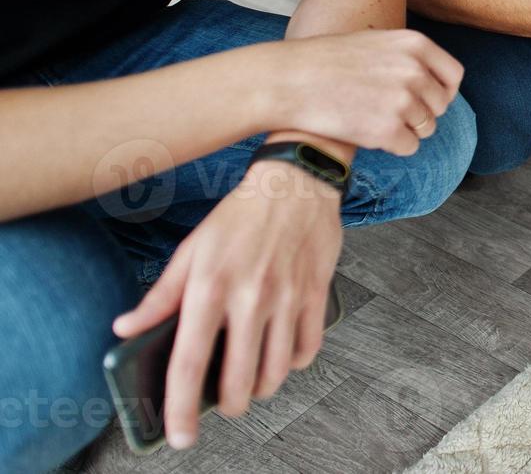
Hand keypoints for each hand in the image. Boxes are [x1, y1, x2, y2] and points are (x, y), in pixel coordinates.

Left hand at [112, 163, 341, 449]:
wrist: (295, 184)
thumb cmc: (239, 217)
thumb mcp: (190, 250)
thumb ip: (159, 296)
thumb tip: (126, 329)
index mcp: (209, 288)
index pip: (189, 362)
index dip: (180, 407)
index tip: (179, 436)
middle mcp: (249, 298)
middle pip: (237, 379)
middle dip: (227, 406)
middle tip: (221, 404)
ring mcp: (286, 298)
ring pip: (275, 372)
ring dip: (260, 388)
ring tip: (251, 381)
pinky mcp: (315, 294)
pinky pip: (307, 349)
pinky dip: (293, 364)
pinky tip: (282, 356)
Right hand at [261, 30, 463, 156]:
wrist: (286, 81)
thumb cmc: (323, 62)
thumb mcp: (373, 42)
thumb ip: (406, 58)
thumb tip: (431, 80)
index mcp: (414, 44)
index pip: (453, 76)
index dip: (442, 92)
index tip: (428, 101)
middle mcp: (414, 71)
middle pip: (440, 106)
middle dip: (420, 114)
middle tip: (390, 115)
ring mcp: (402, 101)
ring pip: (426, 129)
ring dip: (405, 130)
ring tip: (373, 122)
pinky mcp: (387, 130)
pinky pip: (409, 147)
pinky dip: (393, 147)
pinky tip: (369, 136)